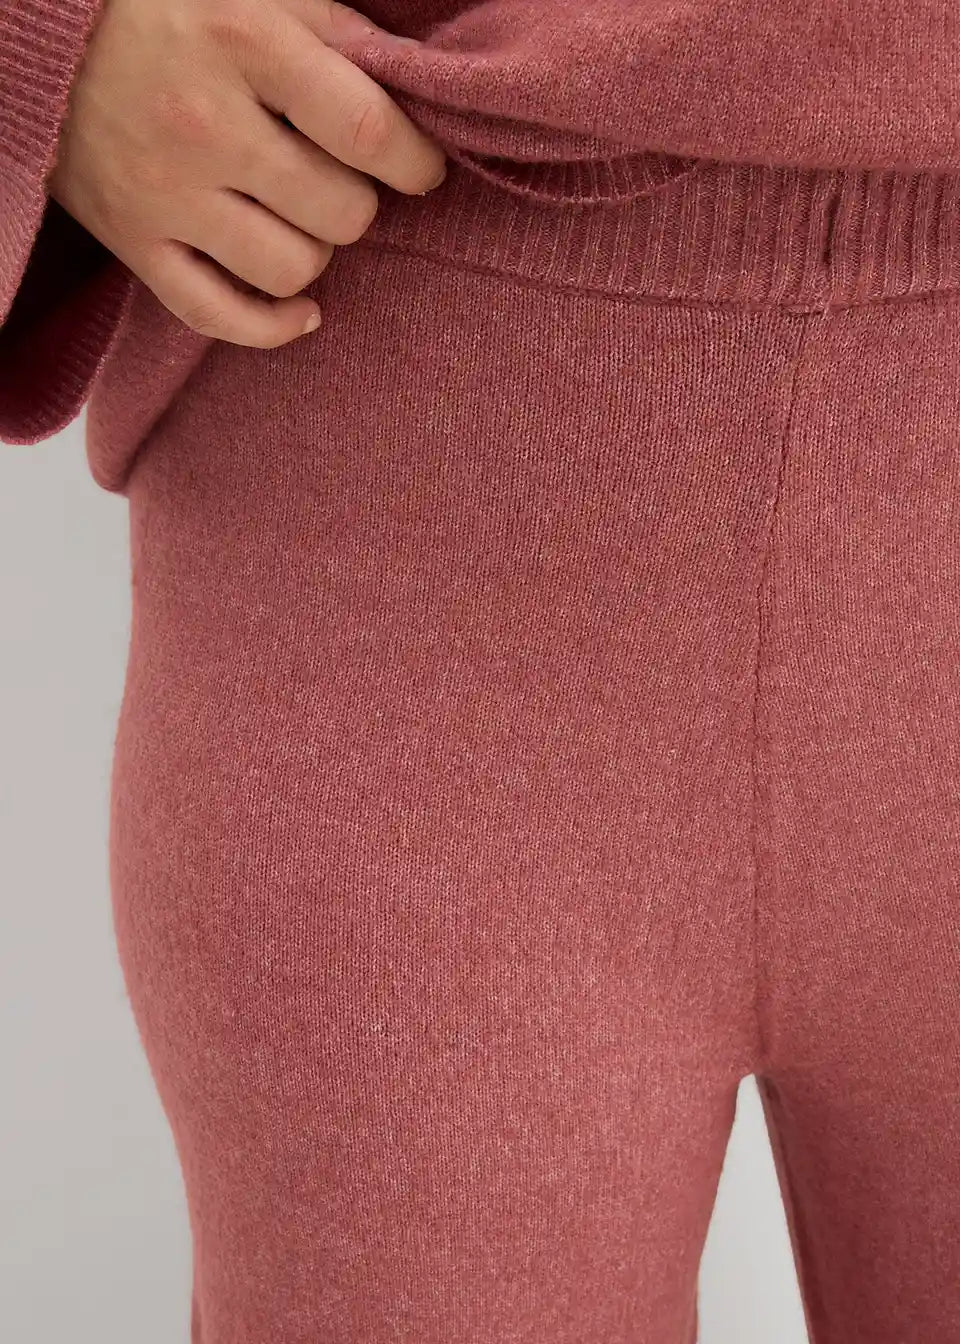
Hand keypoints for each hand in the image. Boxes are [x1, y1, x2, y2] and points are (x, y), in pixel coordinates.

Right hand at [47, 0, 446, 347]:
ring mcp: (164, 194)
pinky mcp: (135, 244)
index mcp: (241, 44)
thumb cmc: (172, 11)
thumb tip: (417, 95)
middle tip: (337, 179)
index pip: (366, 131)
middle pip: (338, 212)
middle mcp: (202, 125)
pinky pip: (220, 316)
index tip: (420, 168)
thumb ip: (340, 36)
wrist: (47, 40)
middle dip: (356, 201)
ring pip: (292, 268)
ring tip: (299, 218)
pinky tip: (302, 307)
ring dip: (316, 251)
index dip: (414, 162)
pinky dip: (273, 325)